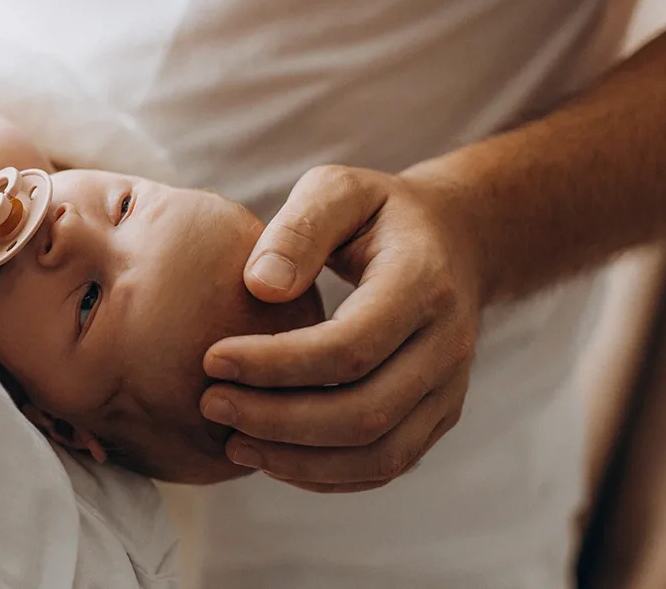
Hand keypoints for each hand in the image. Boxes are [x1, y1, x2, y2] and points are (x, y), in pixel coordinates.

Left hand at [200, 165, 483, 492]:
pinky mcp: (437, 418)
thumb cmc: (378, 212)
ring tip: (232, 440)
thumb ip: (299, 229)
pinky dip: (325, 475)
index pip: (350, 346)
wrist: (455, 240)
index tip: (212, 359)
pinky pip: (384, 466)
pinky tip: (269, 456)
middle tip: (210, 404)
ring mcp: (449, 390)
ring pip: (378, 454)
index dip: (277, 364)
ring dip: (298, 460)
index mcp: (423, 284)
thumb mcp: (339, 190)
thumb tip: (260, 287)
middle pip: (365, 413)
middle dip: (279, 420)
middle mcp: (448, 346)